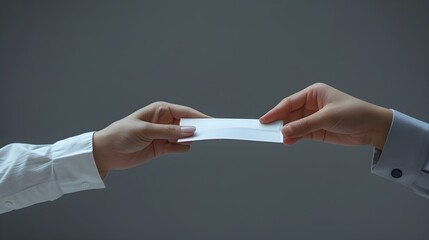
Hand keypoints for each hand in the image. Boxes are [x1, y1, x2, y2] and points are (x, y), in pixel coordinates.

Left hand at [92, 102, 207, 177]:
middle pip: (187, 124)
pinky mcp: (162, 148)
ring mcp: (164, 135)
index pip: (185, 112)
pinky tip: (180, 149)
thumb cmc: (121, 134)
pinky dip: (181, 149)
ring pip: (184, 137)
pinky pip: (178, 148)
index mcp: (161, 110)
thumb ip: (169, 132)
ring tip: (194, 142)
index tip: (213, 122)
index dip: (199, 117)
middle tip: (212, 134)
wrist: (106, 153)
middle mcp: (164, 121)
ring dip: (189, 140)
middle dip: (198, 129)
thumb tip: (190, 131)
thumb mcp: (146, 130)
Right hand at [260, 83, 392, 148]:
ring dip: (287, 132)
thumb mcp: (328, 117)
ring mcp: (314, 118)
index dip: (275, 112)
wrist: (373, 127)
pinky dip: (294, 138)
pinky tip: (288, 141)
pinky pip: (301, 134)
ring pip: (294, 125)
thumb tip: (286, 131)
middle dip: (280, 123)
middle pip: (290, 114)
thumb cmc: (355, 113)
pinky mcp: (318, 131)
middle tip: (266, 131)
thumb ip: (305, 125)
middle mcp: (312, 105)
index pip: (289, 103)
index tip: (264, 120)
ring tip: (277, 138)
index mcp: (314, 94)